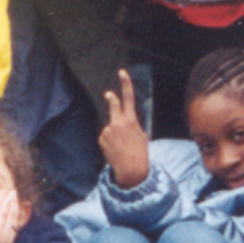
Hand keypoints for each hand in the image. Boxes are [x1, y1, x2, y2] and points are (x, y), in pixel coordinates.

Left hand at [98, 68, 151, 188]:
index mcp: (131, 120)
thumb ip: (131, 125)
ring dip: (114, 134)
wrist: (131, 170)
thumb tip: (122, 123)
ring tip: (121, 146)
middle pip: (113, 106)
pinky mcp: (102, 138)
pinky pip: (105, 136)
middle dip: (111, 99)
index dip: (125, 83)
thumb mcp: (141, 135)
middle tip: (108, 94)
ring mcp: (108, 130)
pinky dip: (109, 142)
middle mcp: (118, 122)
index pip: (128, 97)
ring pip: (110, 127)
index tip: (122, 72)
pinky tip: (115, 150)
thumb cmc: (139, 153)